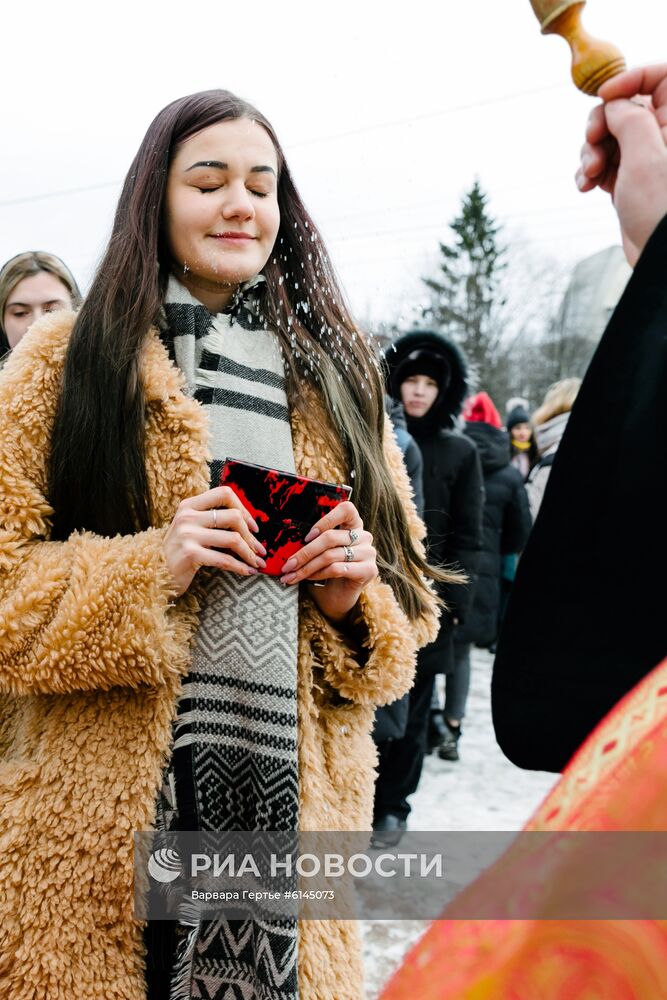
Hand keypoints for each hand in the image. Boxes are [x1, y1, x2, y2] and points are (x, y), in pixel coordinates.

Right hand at [163, 485, 266, 596]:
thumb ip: (210, 520)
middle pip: (233, 517)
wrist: (152, 575)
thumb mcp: (190, 529)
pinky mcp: (190, 554)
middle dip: (251, 536)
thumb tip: (248, 523)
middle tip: (259, 549)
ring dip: (249, 553)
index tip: (253, 527)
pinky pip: (224, 559)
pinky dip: (240, 566)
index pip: (224, 493)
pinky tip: (247, 571)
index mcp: (189, 505)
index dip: (243, 508)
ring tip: (257, 562)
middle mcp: (187, 516)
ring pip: (232, 539)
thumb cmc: (178, 553)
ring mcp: (187, 534)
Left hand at [279, 500, 377, 622]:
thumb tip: (287, 542)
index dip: (326, 520)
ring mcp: (369, 553)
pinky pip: (337, 568)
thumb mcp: (319, 552)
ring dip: (307, 567)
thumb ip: (312, 542)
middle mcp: (364, 536)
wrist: (337, 598)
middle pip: (330, 538)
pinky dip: (318, 574)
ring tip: (292, 575)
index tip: (307, 536)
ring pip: (331, 555)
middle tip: (287, 564)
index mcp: (354, 525)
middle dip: (305, 552)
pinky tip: (308, 578)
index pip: (346, 509)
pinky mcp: (369, 570)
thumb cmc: (325, 572)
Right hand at [576, 64, 666, 265]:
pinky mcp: (628, 179)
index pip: (659, 77)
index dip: (630, 79)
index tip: (605, 96)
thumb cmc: (661, 207)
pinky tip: (586, 187)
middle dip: (600, 124)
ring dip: (590, 152)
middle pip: (624, 106)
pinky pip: (602, 163)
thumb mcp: (644, 154)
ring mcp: (644, 158)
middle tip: (591, 142)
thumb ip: (630, 118)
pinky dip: (589, 172)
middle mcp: (662, 135)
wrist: (660, 257)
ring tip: (590, 175)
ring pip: (608, 136)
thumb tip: (616, 101)